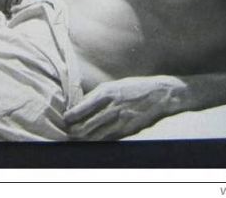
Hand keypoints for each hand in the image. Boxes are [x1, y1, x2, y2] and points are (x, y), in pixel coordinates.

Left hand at [64, 75, 187, 139]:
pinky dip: (99, 140)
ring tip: (77, 138)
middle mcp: (112, 107)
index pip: (81, 108)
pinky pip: (109, 138)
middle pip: (86, 125)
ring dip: (84, 138)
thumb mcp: (113, 85)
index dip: (70, 117)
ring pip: (96, 135)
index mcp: (106, 92)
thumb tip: (80, 105)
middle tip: (68, 131)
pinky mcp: (128, 130)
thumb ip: (97, 96)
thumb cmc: (134, 87)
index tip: (65, 119)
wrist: (160, 94)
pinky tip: (93, 140)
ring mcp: (120, 120)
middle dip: (74, 131)